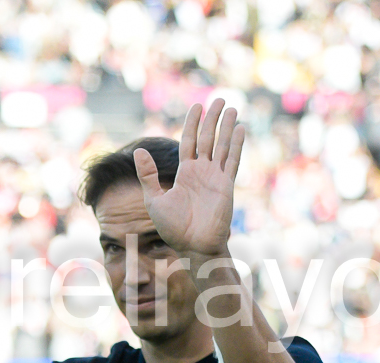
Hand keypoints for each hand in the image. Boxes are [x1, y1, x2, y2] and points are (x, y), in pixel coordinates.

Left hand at [134, 99, 244, 259]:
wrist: (192, 246)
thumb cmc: (173, 228)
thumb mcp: (154, 199)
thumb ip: (147, 175)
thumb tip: (139, 151)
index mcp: (185, 173)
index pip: (190, 141)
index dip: (193, 123)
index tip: (197, 106)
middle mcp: (202, 171)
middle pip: (208, 138)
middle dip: (213, 118)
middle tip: (219, 98)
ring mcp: (215, 177)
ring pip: (222, 145)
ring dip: (227, 126)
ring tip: (232, 107)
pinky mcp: (226, 185)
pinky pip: (232, 161)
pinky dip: (236, 145)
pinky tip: (240, 129)